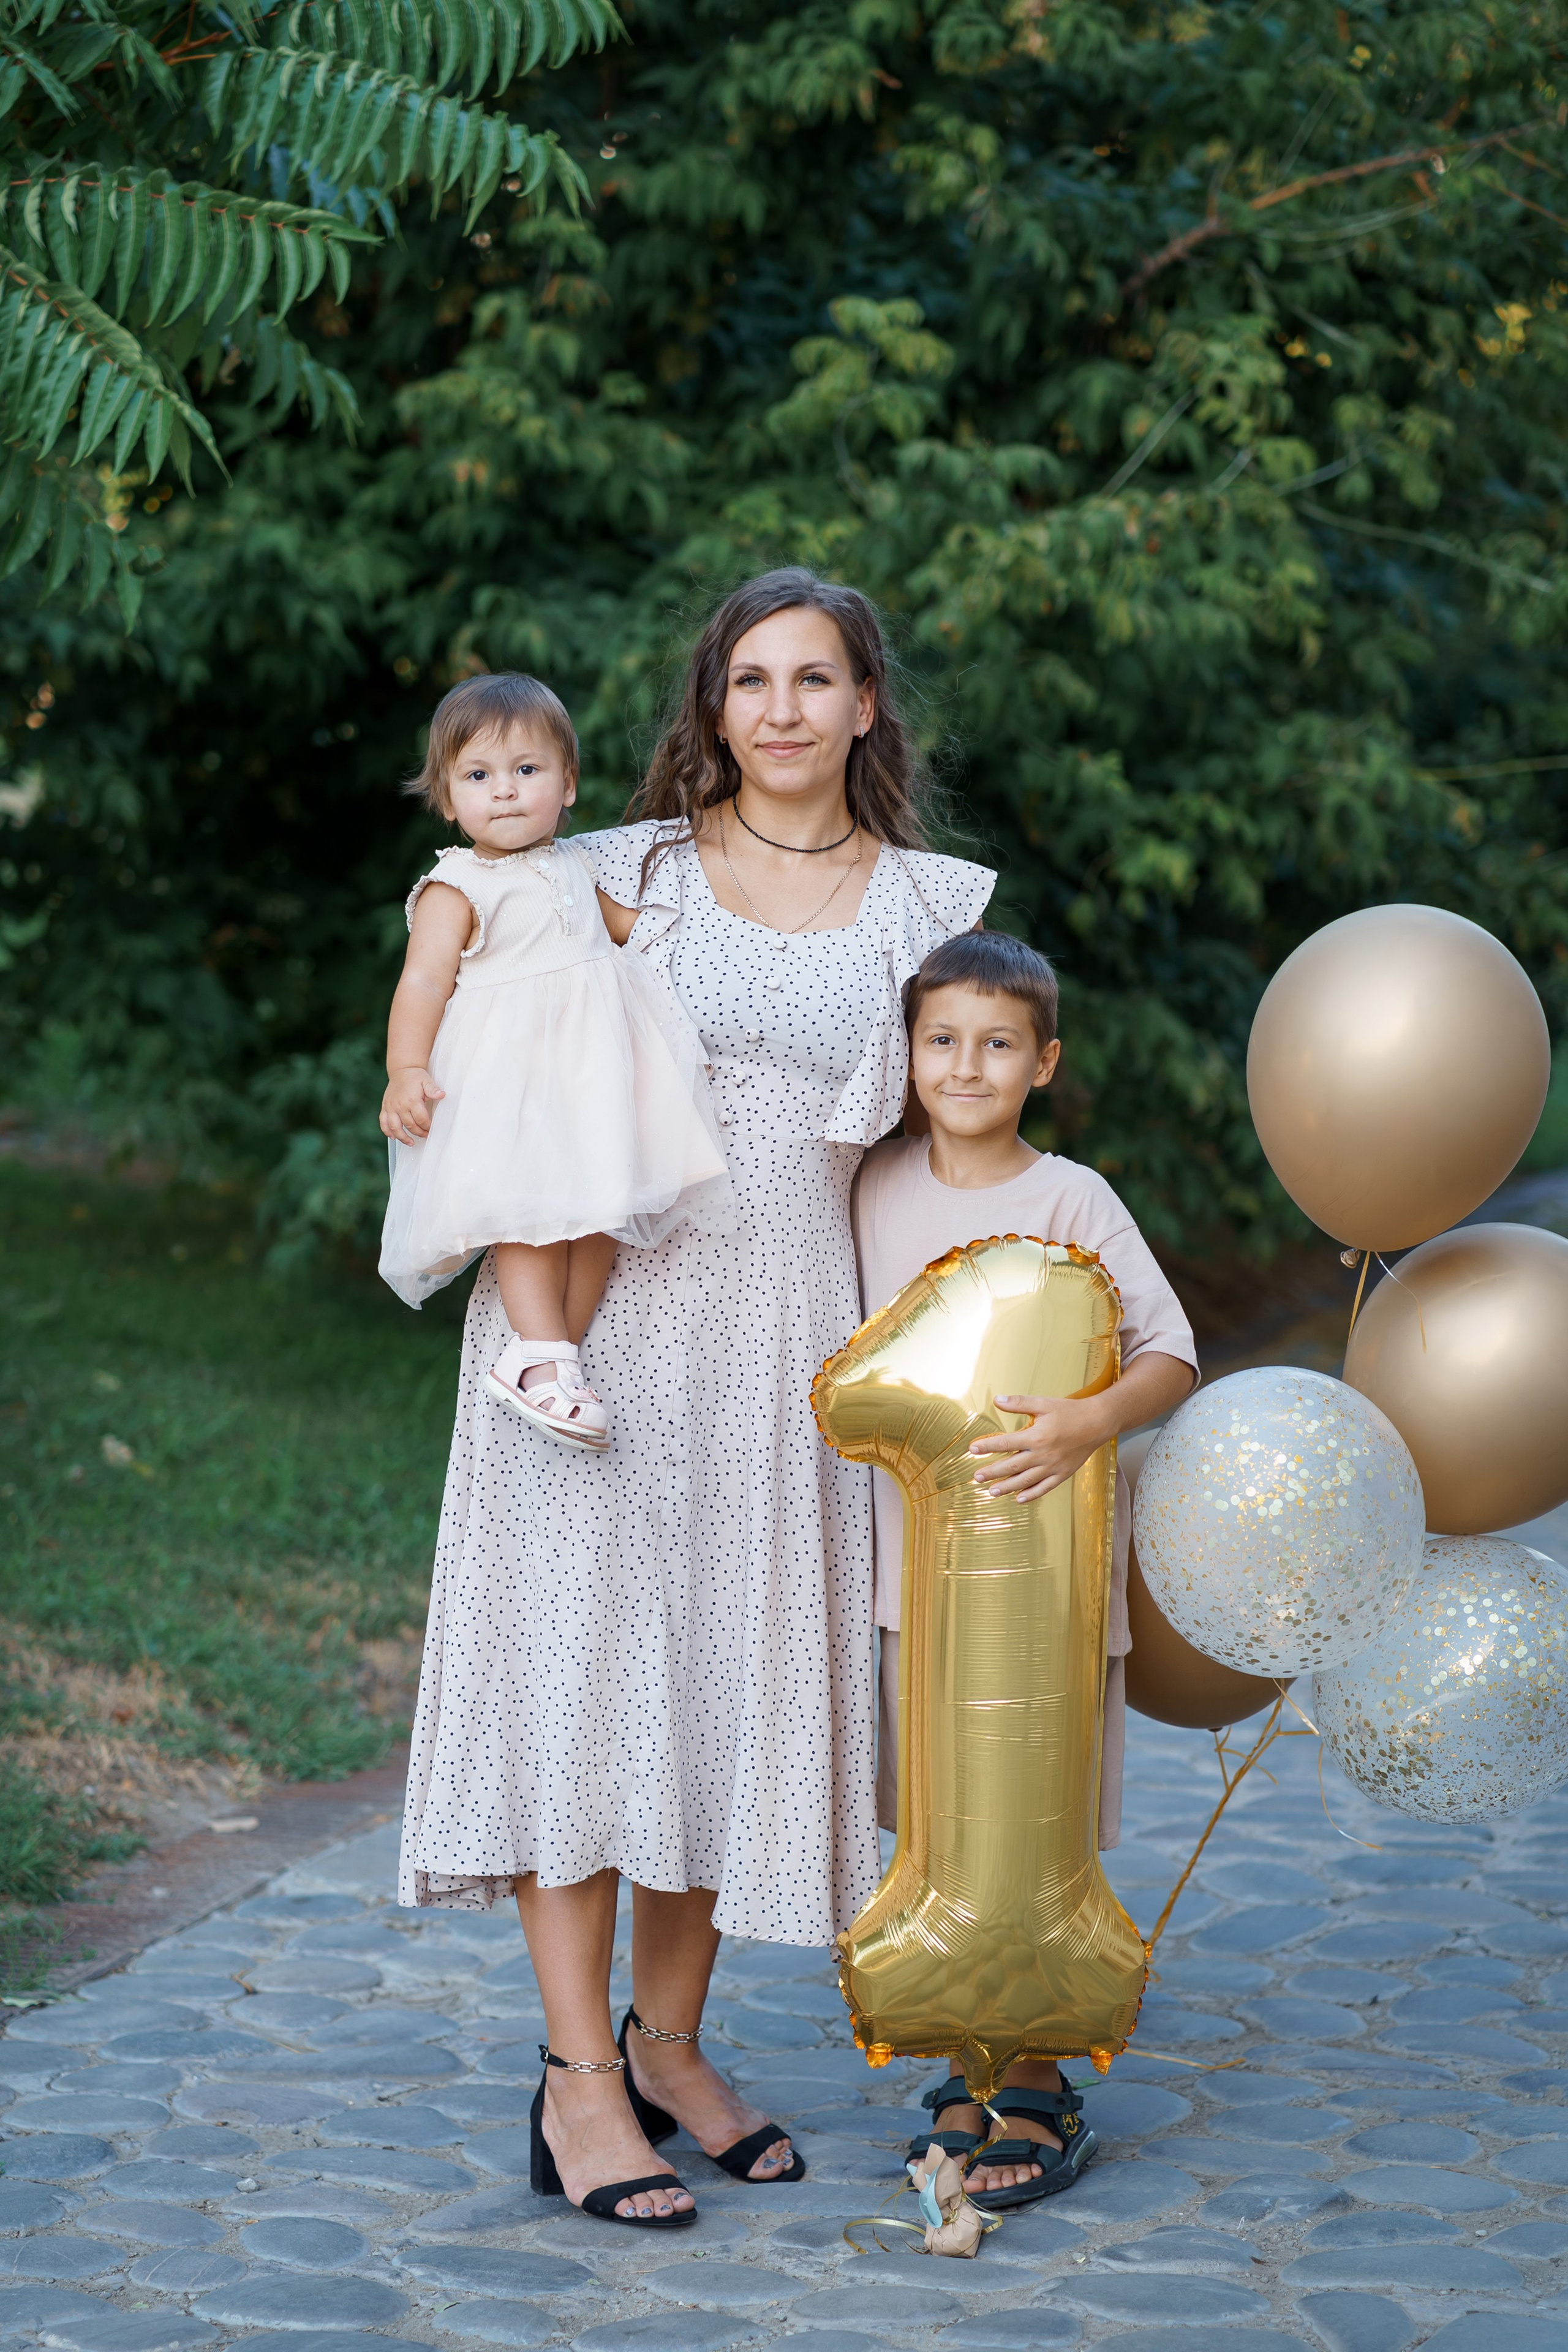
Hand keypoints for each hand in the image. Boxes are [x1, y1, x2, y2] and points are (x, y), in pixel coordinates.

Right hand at [380, 1067, 443, 1142]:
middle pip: (410, 1125)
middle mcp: (399, 1105)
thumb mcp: (427, 1081)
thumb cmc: (415, 1076)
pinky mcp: (385, 1107)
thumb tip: (442, 1095)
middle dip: (419, 1132)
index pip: (421, 1119)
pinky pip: (383, 1122)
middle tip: (425, 1135)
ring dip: (402, 1137)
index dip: (427, 1126)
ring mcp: (391, 1107)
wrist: (402, 1069)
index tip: (431, 1128)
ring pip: (395, 1127)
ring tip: (410, 1143)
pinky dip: (387, 1131)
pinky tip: (393, 1137)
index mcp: (411, 1100)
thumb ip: (433, 1090)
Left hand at [968, 1393, 1109, 1504]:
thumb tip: (997, 1400)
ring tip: (991, 1492)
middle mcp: (1043, 1454)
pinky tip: (1019, 1499)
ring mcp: (1053, 1467)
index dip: (987, 1446)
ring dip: (1007, 1487)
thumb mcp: (1044, 1403)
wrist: (1097, 1423)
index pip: (1006, 1443)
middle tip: (976, 1477)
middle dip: (992, 1472)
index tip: (972, 1449)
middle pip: (1012, 1466)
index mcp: (1036, 1436)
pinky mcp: (1062, 1474)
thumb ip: (1019, 1402)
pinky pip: (1044, 1487)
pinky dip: (1031, 1494)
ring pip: (1026, 1480)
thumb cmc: (1069, 1411)